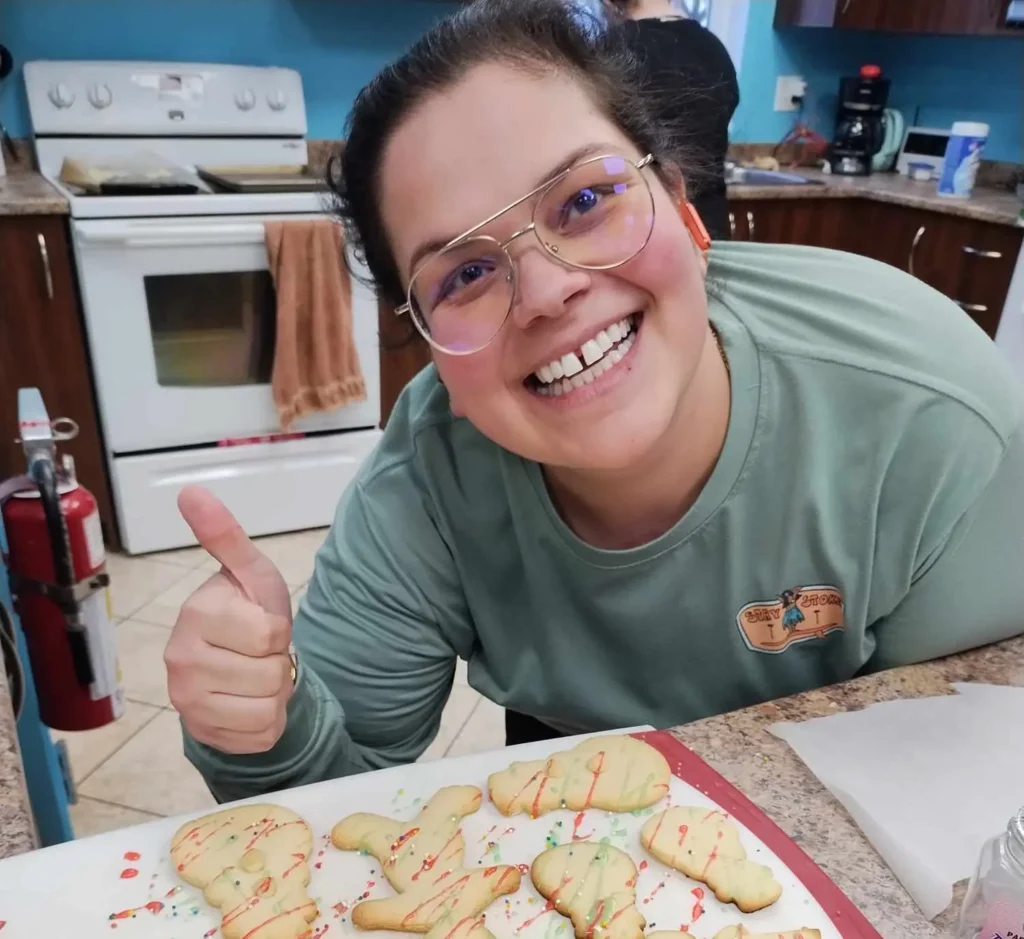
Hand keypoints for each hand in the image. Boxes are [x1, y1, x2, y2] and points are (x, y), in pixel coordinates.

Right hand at [165, 486, 294, 753]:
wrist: (233, 666)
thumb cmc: (246, 612)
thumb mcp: (250, 573)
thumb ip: (225, 535)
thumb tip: (191, 491)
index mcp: (197, 614)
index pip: (270, 635)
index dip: (278, 632)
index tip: (260, 625)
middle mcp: (181, 660)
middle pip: (272, 673)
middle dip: (278, 663)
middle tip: (258, 654)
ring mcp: (186, 701)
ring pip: (269, 706)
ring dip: (276, 693)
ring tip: (255, 676)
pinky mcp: (202, 733)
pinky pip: (262, 734)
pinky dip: (269, 722)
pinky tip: (249, 703)